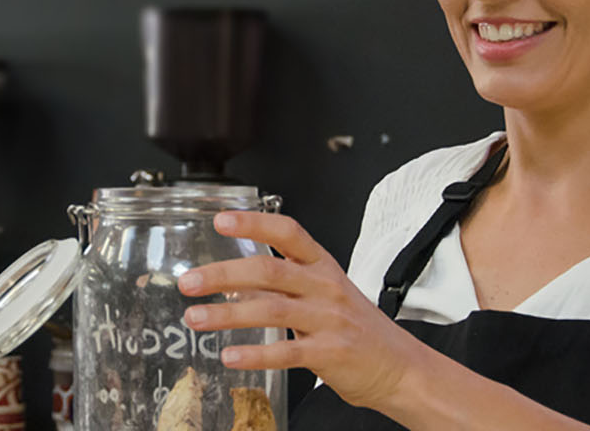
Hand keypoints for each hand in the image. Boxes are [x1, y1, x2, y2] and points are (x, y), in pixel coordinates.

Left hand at [178, 211, 424, 409]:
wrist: (401, 368)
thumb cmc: (359, 330)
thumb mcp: (326, 296)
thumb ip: (284, 287)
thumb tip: (232, 283)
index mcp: (323, 267)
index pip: (288, 232)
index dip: (254, 222)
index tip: (220, 220)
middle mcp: (325, 288)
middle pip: (269, 270)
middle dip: (223, 274)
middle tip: (188, 282)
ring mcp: (328, 320)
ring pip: (271, 309)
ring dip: (227, 315)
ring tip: (195, 319)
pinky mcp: (330, 353)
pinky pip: (286, 352)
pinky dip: (255, 354)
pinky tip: (230, 356)